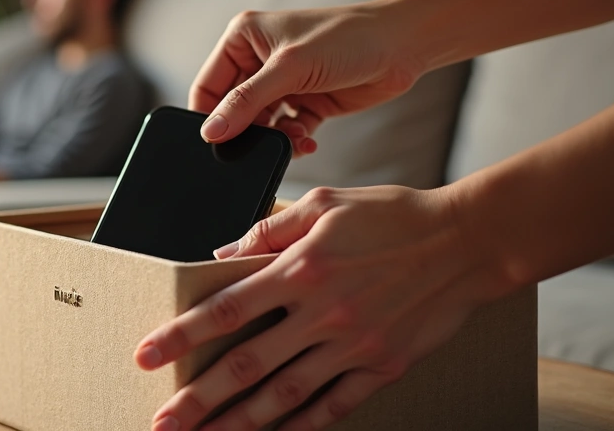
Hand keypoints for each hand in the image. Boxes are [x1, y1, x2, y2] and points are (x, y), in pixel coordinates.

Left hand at [135, 186, 505, 430]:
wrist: (467, 242)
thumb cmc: (392, 216)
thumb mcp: (324, 204)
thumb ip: (268, 227)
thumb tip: (221, 251)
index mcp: (301, 268)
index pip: (226, 308)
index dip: (181, 334)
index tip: (146, 355)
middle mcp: (324, 312)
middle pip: (246, 364)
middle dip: (197, 398)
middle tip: (161, 421)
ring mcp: (354, 345)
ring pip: (284, 395)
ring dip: (239, 422)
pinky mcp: (383, 366)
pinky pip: (334, 405)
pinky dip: (301, 426)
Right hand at [190, 4, 427, 153]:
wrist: (404, 45)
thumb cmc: (348, 38)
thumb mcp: (290, 68)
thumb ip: (246, 102)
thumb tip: (210, 132)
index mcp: (243, 38)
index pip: (208, 86)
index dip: (208, 117)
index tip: (215, 144)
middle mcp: (258, 60)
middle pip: (232, 109)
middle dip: (246, 131)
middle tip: (260, 145)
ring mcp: (283, 83)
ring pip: (260, 125)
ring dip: (273, 138)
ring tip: (294, 137)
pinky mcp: (307, 102)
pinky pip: (286, 132)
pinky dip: (293, 141)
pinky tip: (306, 141)